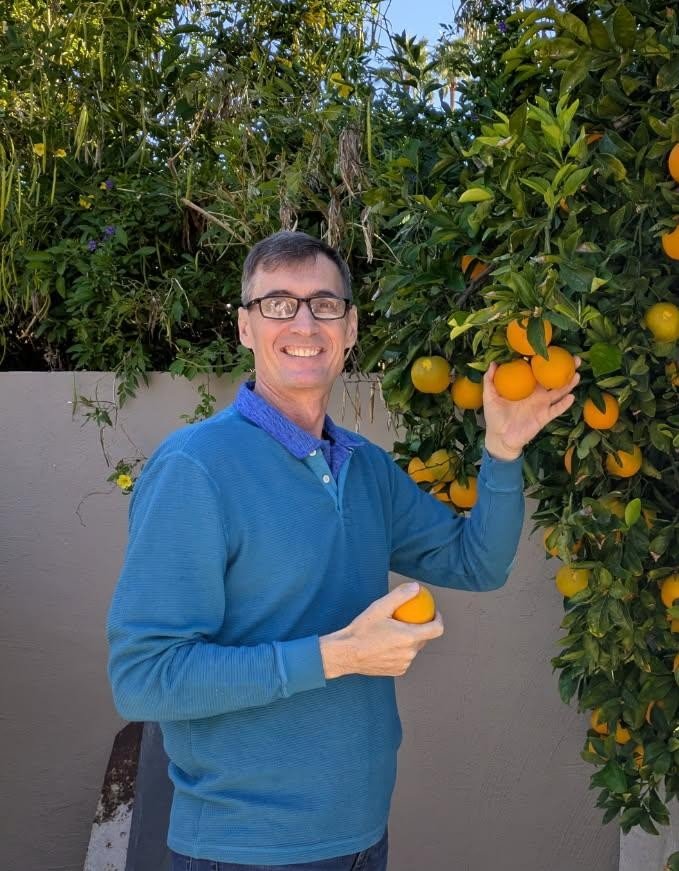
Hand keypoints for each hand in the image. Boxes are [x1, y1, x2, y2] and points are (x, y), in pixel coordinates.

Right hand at [319, 583, 444, 678]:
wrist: (345, 654)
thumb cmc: (361, 631)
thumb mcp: (380, 608)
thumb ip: (400, 596)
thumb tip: (416, 587)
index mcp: (409, 637)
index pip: (437, 629)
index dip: (438, 619)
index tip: (433, 612)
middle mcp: (409, 653)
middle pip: (424, 638)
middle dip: (421, 628)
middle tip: (409, 618)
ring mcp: (404, 664)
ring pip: (413, 648)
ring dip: (409, 640)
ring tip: (395, 631)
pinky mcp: (397, 671)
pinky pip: (404, 658)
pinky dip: (400, 650)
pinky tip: (388, 643)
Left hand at [482, 359, 580, 459]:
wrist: (500, 438)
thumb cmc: (495, 416)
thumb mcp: (490, 397)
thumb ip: (490, 380)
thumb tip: (493, 363)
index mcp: (526, 387)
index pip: (536, 371)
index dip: (544, 361)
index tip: (552, 349)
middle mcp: (537, 394)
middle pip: (553, 379)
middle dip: (565, 369)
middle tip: (575, 358)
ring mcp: (543, 405)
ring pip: (559, 392)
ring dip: (569, 384)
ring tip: (577, 373)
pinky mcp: (545, 417)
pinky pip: (557, 409)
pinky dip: (564, 404)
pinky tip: (571, 397)